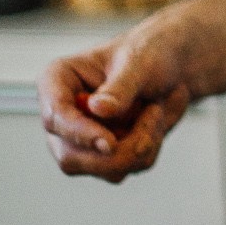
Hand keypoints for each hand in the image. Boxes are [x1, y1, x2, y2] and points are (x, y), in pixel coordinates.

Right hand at [38, 34, 190, 182]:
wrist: (172, 69)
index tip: (110, 144)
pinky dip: (147, 150)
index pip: (53, 116)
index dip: (78, 133)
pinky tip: (153, 123)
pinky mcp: (101, 156)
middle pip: (70, 157)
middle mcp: (62, 115)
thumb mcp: (140, 62)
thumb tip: (97, 109)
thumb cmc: (149, 54)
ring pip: (101, 169)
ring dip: (139, 146)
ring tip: (155, 111)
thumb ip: (120, 87)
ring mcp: (79, 140)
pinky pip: (123, 170)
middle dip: (117, 152)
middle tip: (153, 119)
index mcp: (57, 80)